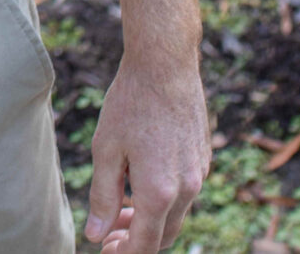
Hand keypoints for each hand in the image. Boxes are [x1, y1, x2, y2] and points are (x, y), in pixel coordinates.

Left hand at [84, 58, 209, 252]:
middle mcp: (186, 188)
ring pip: (176, 214)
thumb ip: (102, 197)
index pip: (145, 245)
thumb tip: (96, 234)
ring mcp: (199, 174)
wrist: (166, 66)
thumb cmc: (130, 104)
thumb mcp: (106, 150)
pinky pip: (184, 193)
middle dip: (136, 241)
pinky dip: (164, 200)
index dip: (124, 253)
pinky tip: (140, 182)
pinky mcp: (203, 159)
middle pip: (164, 236)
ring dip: (150, 220)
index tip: (104, 249)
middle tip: (108, 234)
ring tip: (121, 209)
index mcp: (159, 191)